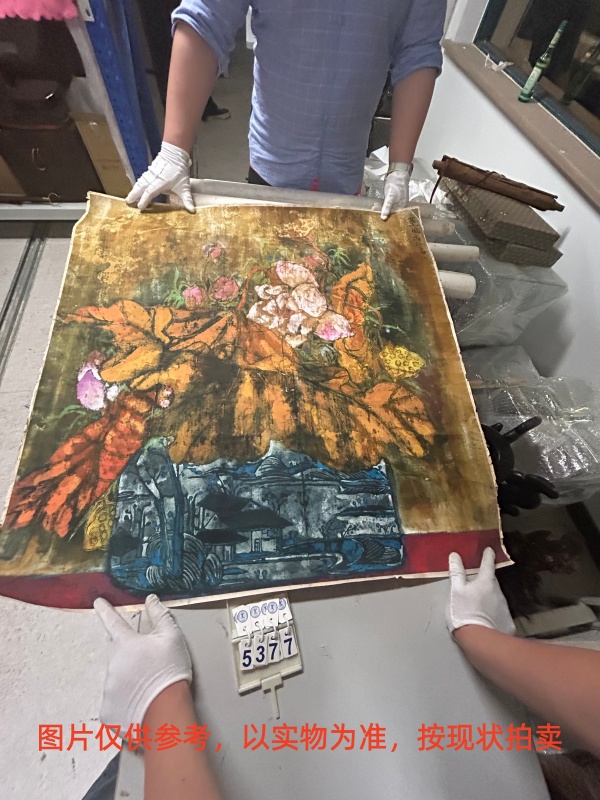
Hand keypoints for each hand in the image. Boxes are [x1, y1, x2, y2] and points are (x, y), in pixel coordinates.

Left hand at [94, 594, 192, 732]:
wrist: (166, 713)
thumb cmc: (170, 671)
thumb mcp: (172, 637)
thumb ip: (160, 615)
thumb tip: (150, 599)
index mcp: (125, 644)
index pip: (112, 621)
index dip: (105, 610)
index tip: (97, 602)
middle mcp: (112, 664)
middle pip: (116, 652)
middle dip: (126, 652)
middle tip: (143, 659)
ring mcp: (107, 689)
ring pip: (116, 678)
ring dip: (129, 679)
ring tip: (149, 688)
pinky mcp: (108, 712)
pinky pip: (115, 703)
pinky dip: (126, 702)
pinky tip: (141, 705)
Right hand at [126, 142, 194, 212]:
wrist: (175, 153)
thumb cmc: (179, 170)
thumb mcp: (185, 186)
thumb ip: (187, 199)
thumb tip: (192, 211)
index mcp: (160, 183)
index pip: (150, 192)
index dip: (144, 200)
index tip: (140, 207)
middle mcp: (153, 178)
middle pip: (141, 187)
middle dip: (134, 195)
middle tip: (128, 202)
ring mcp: (150, 174)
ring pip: (140, 182)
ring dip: (134, 190)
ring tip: (129, 197)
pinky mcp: (150, 170)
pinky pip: (142, 178)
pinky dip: (138, 183)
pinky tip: (136, 187)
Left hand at [380, 162, 411, 219]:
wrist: (396, 173)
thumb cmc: (395, 185)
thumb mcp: (390, 197)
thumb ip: (387, 207)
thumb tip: (383, 218)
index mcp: (402, 206)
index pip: (396, 216)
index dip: (389, 220)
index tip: (381, 223)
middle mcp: (400, 205)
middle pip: (392, 213)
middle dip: (384, 215)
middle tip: (375, 219)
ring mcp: (396, 201)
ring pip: (389, 208)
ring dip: (382, 210)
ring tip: (373, 212)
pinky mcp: (392, 197)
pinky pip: (386, 204)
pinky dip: (381, 206)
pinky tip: (376, 207)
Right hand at [446, 548, 515, 635]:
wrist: (480, 640)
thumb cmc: (464, 612)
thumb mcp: (455, 591)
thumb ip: (456, 573)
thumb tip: (455, 555)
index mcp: (485, 582)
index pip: (488, 564)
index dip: (488, 556)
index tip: (489, 550)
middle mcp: (498, 592)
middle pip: (492, 582)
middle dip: (487, 580)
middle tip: (479, 581)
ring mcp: (504, 607)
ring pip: (496, 597)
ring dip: (490, 597)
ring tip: (480, 604)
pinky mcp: (508, 622)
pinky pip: (500, 613)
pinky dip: (494, 613)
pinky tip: (487, 620)